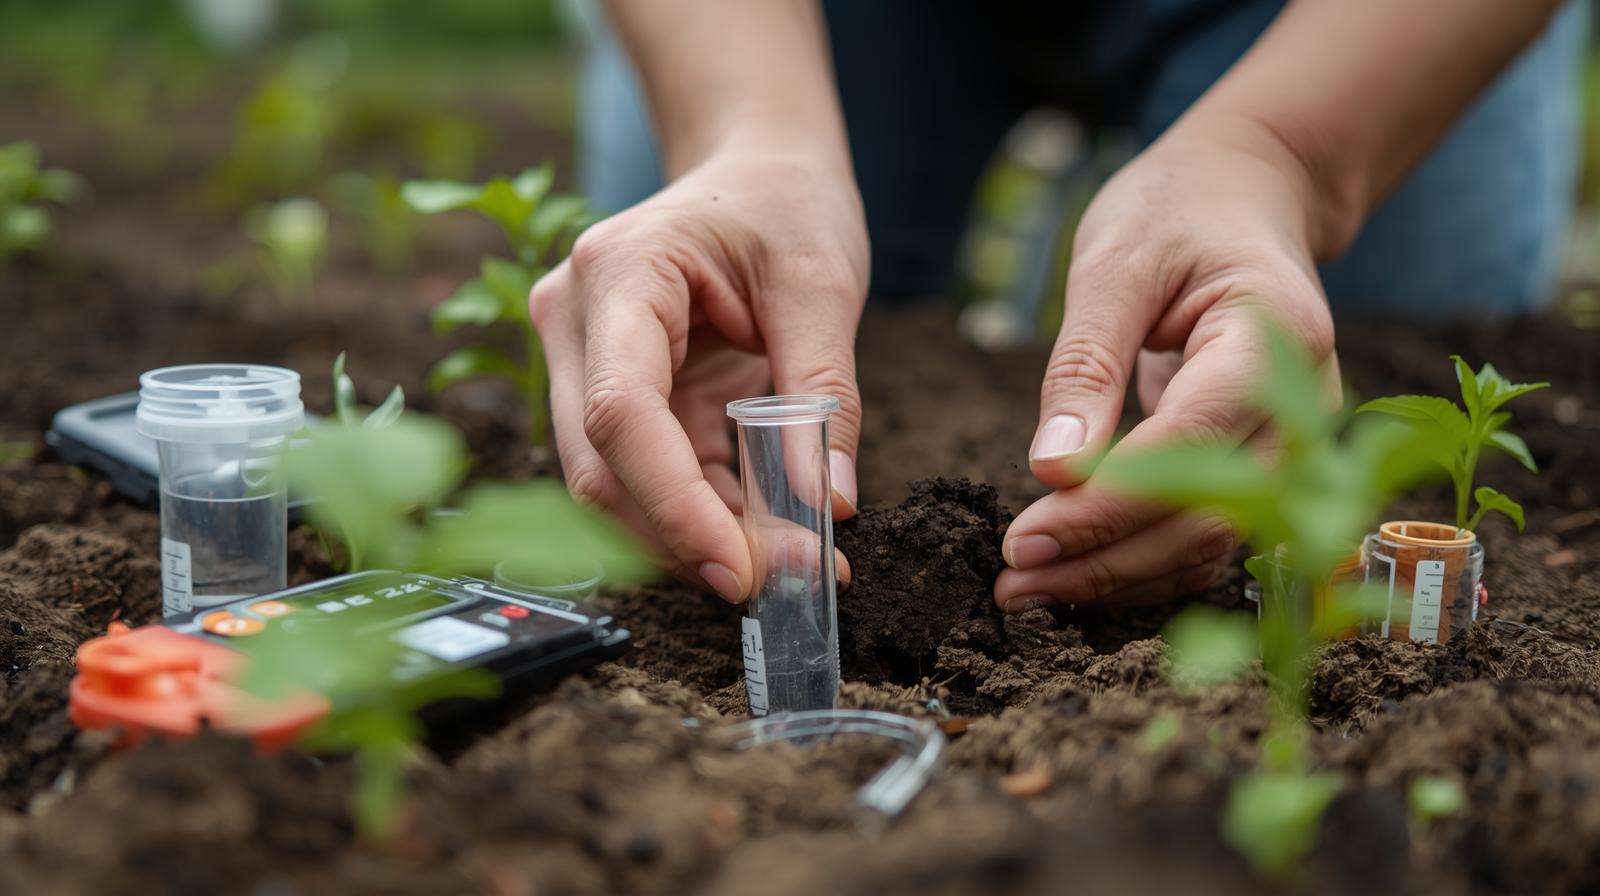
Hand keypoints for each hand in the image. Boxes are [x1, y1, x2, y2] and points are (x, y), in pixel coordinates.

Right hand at [531, 148, 868, 601]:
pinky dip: (702, 514)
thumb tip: (826, 506)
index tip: (743, 568)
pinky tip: (767, 533)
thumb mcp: (822, 284)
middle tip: (783, 582)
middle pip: (601, 467)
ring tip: (790, 562)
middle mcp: (576, 320)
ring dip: (694, 538)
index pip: (621, 416)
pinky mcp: (614, 394)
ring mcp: (583, 361)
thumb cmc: (784, 204)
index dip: (674, 506)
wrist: (756, 166)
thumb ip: (823, 394)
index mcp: (619, 275)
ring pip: (613, 485)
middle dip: (685, 539)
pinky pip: (647, 474)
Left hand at [995, 118, 1340, 612]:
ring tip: (1027, 590)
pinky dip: (1143, 561)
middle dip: (1105, 561)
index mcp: (1272, 339)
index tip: (1024, 539)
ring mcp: (1296, 443)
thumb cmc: (1176, 213)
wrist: (1246, 196)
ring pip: (1213, 542)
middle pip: (1210, 515)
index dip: (1108, 505)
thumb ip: (1086, 364)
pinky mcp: (1268, 464)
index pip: (1191, 447)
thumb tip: (1052, 468)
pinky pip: (1210, 533)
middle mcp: (1304, 406)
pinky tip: (1075, 572)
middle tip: (1011, 583)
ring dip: (1121, 578)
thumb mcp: (1114, 264)